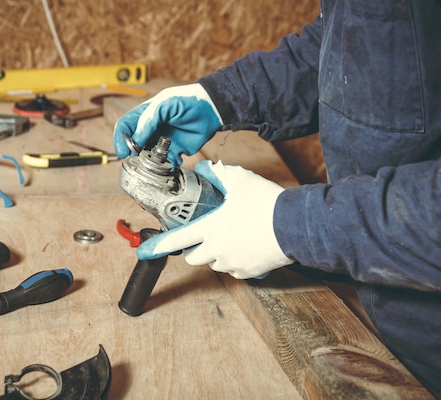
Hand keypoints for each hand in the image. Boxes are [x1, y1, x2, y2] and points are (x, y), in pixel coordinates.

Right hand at [113, 83, 222, 167]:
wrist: (212, 109)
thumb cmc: (188, 101)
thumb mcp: (165, 104)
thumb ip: (149, 120)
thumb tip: (135, 140)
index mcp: (145, 116)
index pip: (125, 127)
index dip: (120, 139)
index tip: (123, 151)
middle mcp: (151, 130)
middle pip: (134, 144)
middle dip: (134, 153)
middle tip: (139, 157)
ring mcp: (163, 141)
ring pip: (149, 156)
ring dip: (150, 161)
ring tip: (158, 160)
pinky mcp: (176, 151)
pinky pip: (167, 163)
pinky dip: (167, 165)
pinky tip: (173, 161)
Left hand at [137, 160, 292, 278]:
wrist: (295, 225)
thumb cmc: (267, 203)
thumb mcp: (240, 181)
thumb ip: (218, 175)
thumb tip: (205, 169)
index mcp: (210, 228)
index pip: (176, 240)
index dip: (158, 245)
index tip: (145, 250)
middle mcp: (218, 249)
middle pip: (193, 257)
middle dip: (194, 248)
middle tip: (204, 236)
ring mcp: (233, 263)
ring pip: (214, 263)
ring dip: (215, 254)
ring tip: (231, 238)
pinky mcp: (248, 272)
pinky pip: (234, 269)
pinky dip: (235, 260)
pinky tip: (246, 245)